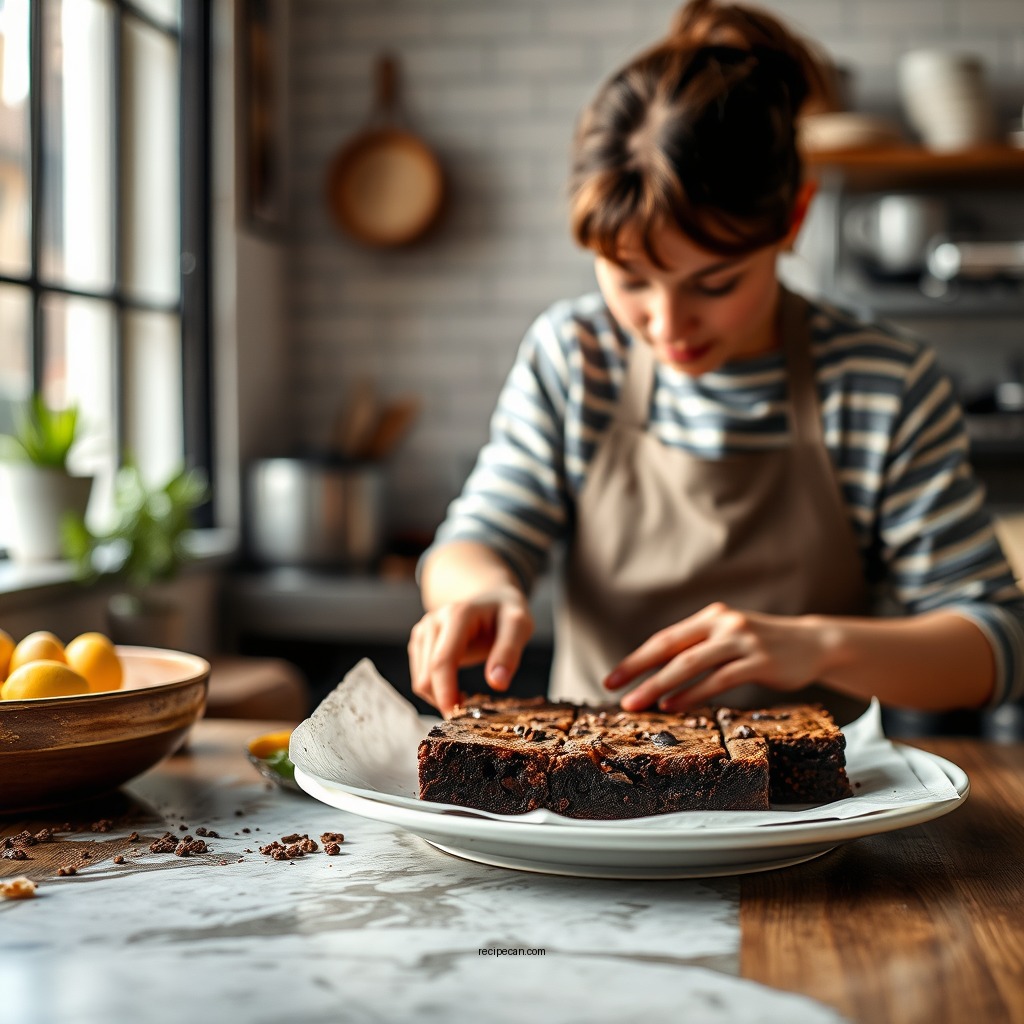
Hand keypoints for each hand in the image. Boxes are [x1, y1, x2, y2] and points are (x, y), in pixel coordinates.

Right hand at [409, 584, 533, 716]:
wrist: (491, 597)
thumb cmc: (506, 612)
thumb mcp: (519, 625)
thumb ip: (509, 652)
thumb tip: (498, 684)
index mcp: (457, 615)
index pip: (442, 661)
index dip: (445, 692)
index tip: (456, 718)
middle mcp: (433, 622)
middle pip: (427, 675)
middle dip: (444, 700)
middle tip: (470, 717)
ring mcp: (423, 632)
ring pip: (421, 680)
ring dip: (440, 697)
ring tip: (468, 700)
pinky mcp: (420, 642)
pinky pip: (421, 677)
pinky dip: (436, 690)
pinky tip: (456, 689)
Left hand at [603, 602, 823, 710]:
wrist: (813, 643)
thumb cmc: (762, 646)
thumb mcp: (728, 637)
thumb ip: (699, 648)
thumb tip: (657, 673)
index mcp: (710, 617)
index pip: (664, 639)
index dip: (636, 659)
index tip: (611, 679)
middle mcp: (723, 624)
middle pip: (671, 649)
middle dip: (638, 671)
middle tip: (614, 691)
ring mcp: (742, 641)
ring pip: (691, 664)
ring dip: (660, 685)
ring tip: (637, 703)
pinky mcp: (759, 661)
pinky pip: (718, 679)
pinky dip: (692, 693)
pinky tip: (673, 705)